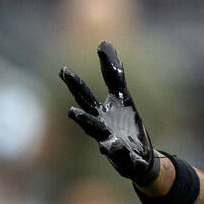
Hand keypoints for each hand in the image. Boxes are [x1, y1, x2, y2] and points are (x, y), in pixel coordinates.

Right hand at [60, 42, 158, 184]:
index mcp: (99, 114)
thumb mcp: (122, 96)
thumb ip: (113, 73)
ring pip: (102, 141)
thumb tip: (104, 43)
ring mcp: (112, 146)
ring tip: (89, 129)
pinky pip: (127, 159)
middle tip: (71, 111)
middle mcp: (101, 130)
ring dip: (95, 133)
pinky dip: (124, 156)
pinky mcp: (128, 160)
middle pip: (87, 119)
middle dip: (80, 114)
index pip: (84, 97)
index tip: (63, 70)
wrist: (140, 158)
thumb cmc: (124, 124)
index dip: (74, 84)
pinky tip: (115, 149)